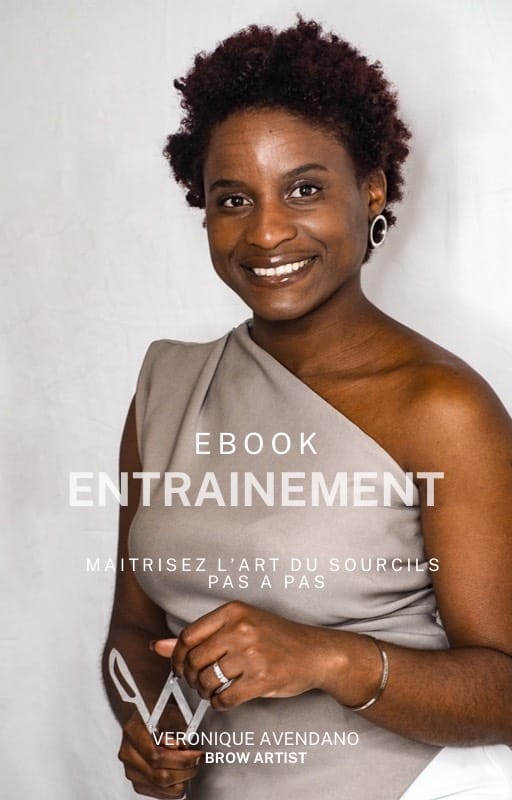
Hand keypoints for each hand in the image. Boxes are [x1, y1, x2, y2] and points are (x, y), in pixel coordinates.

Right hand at [118, 706, 202, 798]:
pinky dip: (175, 787)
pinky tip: (182, 773)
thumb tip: (181, 746)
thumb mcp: (170, 711)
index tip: (197, 755)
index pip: (156, 756)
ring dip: (182, 780)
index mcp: (133, 732)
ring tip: (191, 766)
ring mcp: (131, 770)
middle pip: (159, 776)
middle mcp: (128, 753)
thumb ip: (177, 727)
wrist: (145, 715)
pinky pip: (159, 794)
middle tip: (198, 761)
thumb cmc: (158, 711)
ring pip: (161, 787)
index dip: (180, 759)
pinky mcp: (137, 782)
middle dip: (185, 771)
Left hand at [154, 601, 336, 709]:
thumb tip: (157, 647)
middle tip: (198, 681)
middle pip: (194, 660)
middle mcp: (241, 630)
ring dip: (205, 692)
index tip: (181, 666)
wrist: (315, 653)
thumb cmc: (275, 638)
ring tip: (214, 689)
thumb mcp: (238, 627)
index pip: (188, 636)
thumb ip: (199, 636)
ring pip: (206, 681)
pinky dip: (220, 703)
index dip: (178, 657)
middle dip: (190, 677)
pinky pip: (224, 698)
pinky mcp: (262, 679)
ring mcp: (252, 655)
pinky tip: (227, 698)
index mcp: (233, 612)